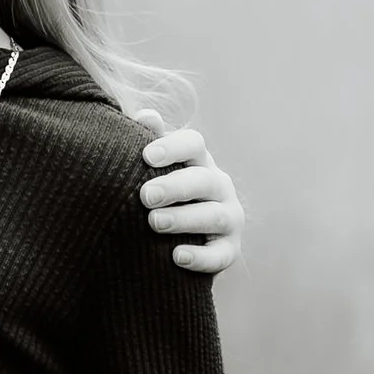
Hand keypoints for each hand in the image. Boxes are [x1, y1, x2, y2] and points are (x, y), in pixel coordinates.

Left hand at [141, 127, 242, 274]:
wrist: (178, 244)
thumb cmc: (162, 197)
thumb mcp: (154, 170)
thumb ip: (149, 143)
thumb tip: (146, 116)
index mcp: (199, 162)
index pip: (194, 144)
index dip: (172, 147)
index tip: (146, 156)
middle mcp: (219, 187)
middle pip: (203, 180)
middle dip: (174, 187)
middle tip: (145, 196)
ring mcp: (228, 218)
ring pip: (213, 216)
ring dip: (184, 218)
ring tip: (154, 222)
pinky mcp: (228, 250)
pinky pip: (219, 255)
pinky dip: (200, 257)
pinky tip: (176, 257)